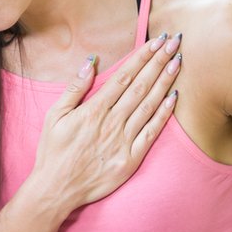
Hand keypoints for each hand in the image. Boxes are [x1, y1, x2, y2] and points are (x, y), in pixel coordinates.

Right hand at [29, 32, 182, 211]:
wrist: (57, 189)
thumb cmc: (53, 151)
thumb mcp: (55, 116)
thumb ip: (74, 88)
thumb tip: (90, 62)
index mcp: (93, 110)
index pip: (123, 77)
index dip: (141, 57)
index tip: (155, 41)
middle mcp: (111, 123)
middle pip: (140, 86)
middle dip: (158, 62)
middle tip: (174, 42)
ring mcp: (123, 142)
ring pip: (149, 106)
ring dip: (165, 82)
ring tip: (178, 62)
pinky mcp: (131, 160)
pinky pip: (151, 133)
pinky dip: (164, 115)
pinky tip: (174, 98)